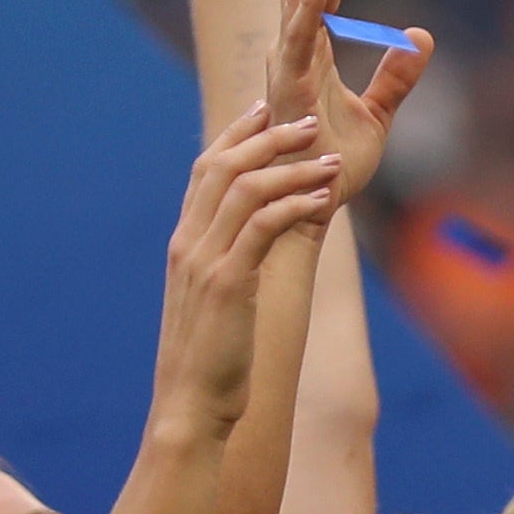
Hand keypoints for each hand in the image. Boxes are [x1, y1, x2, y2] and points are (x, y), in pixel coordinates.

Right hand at [156, 104, 342, 431]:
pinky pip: (262, 229)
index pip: (205, 172)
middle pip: (221, 167)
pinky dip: (293, 205)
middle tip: (305, 120)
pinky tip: (322, 199)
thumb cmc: (214, 358)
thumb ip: (229, 267)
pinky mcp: (228, 284)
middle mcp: (188, 244)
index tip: (264, 110)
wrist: (192, 403)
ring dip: (289, 168)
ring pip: (243, 191)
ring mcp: (205, 262)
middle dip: (265, 137)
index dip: (235, 136)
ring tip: (328, 158)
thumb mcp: (218, 302)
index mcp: (185, 243)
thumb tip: (253, 252)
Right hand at [267, 0, 430, 209]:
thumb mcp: (381, 113)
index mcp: (314, 49)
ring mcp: (288, 63)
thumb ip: (398, 76)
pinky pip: (296, 37)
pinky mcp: (287, 84)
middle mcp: (295, 48)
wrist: (311, 205)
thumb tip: (421, 36)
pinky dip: (306, 7)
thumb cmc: (335, 163)